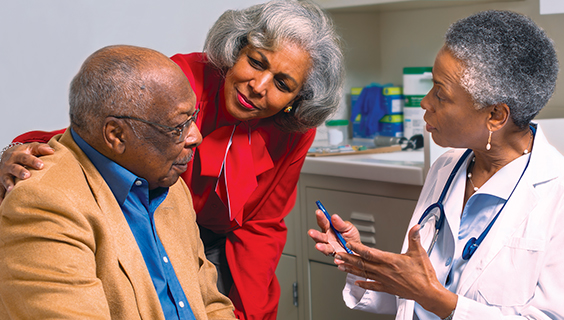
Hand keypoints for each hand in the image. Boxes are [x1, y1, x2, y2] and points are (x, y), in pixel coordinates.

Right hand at [0, 142, 52, 202]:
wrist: (7, 157)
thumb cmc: (24, 153)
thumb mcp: (31, 148)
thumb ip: (41, 148)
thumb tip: (52, 151)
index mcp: (17, 155)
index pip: (25, 157)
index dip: (33, 161)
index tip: (41, 165)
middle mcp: (9, 164)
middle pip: (14, 168)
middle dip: (20, 172)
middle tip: (27, 176)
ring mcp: (4, 174)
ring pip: (6, 179)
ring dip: (9, 184)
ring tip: (12, 190)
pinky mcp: (1, 182)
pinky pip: (0, 190)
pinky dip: (1, 196)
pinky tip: (3, 203)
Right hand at [308, 209, 359, 256]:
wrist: (358, 250)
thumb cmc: (352, 238)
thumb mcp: (349, 228)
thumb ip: (341, 224)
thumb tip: (334, 217)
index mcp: (330, 229)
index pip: (324, 222)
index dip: (320, 217)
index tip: (318, 212)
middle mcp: (328, 238)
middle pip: (320, 236)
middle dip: (315, 234)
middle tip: (311, 232)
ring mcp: (331, 247)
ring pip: (324, 248)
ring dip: (321, 247)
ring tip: (319, 246)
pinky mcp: (336, 256)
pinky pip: (335, 258)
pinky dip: (336, 259)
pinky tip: (336, 258)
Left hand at [335, 225, 456, 317]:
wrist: (428, 292)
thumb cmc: (424, 274)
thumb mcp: (419, 252)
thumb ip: (414, 238)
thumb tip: (415, 227)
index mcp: (390, 260)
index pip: (369, 253)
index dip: (357, 248)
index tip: (349, 244)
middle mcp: (384, 270)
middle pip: (362, 263)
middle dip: (348, 258)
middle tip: (338, 255)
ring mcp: (384, 280)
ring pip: (364, 274)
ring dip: (351, 270)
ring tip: (340, 266)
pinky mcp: (387, 287)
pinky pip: (372, 286)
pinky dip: (364, 284)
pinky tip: (356, 283)